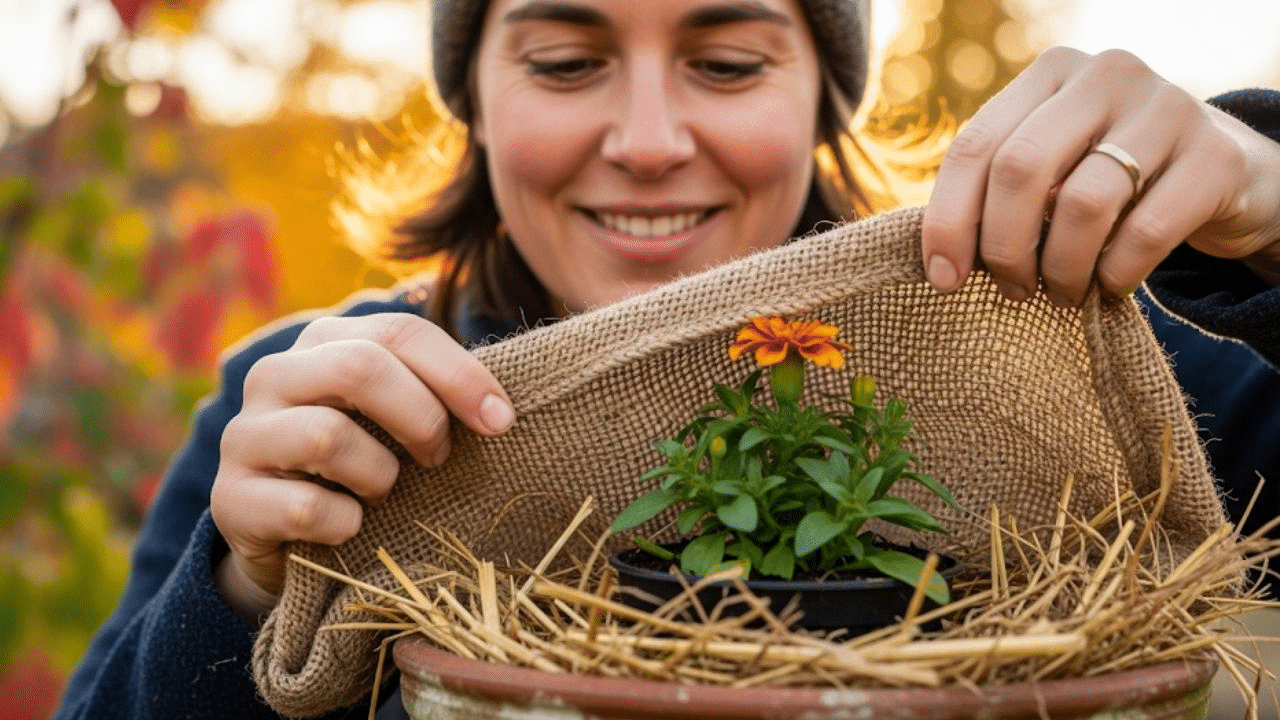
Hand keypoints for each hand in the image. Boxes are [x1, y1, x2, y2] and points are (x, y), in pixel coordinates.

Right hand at [210, 313, 514, 621]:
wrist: (284, 536)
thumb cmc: (360, 463)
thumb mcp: (395, 418)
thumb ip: (435, 393)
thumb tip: (499, 411)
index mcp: (323, 342)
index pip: (400, 332)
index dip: (460, 374)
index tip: (502, 420)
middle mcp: (274, 375)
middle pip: (360, 368)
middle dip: (420, 417)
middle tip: (439, 456)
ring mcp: (244, 435)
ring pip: (327, 436)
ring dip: (379, 474)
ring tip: (383, 491)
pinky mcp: (230, 498)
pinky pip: (307, 507)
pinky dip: (346, 523)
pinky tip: (351, 527)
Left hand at [922, 46, 1279, 304]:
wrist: (1224, 174)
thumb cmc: (1111, 179)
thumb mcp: (1053, 167)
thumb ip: (997, 192)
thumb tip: (941, 263)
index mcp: (1051, 73)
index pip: (975, 146)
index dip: (949, 220)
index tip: (945, 279)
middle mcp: (1106, 75)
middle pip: (1019, 169)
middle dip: (1004, 247)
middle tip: (1013, 290)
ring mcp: (1166, 108)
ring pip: (1081, 204)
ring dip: (1061, 268)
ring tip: (1061, 293)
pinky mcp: (1214, 156)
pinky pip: (1145, 233)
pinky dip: (1115, 274)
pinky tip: (1109, 285)